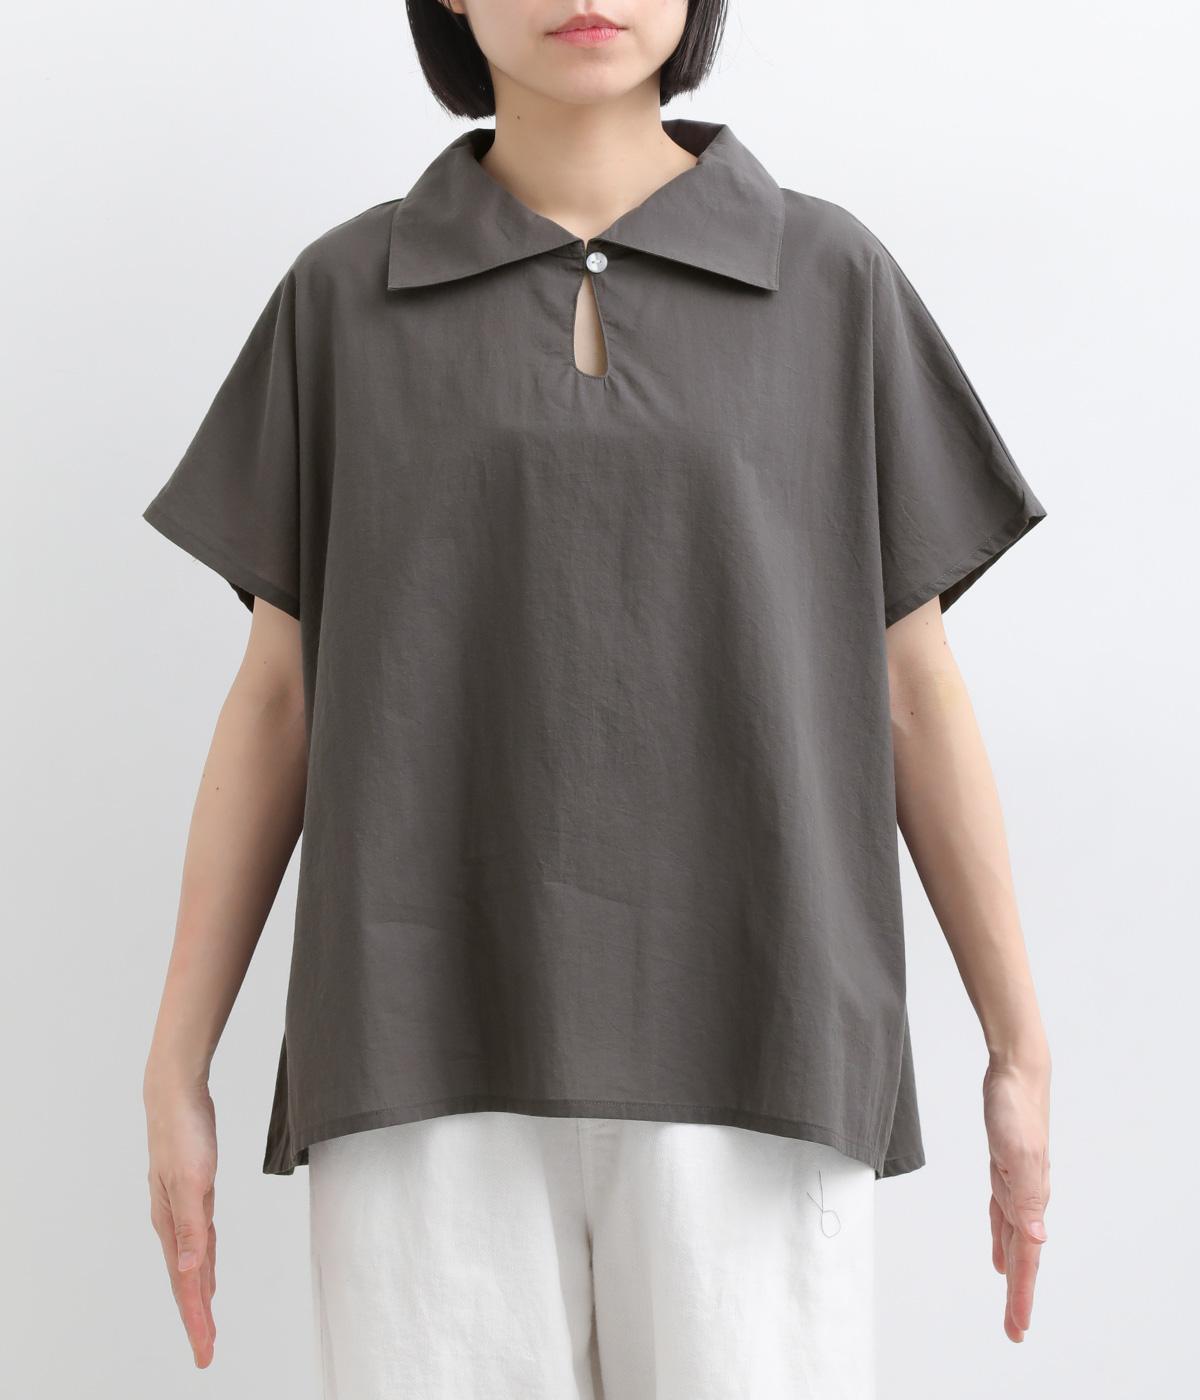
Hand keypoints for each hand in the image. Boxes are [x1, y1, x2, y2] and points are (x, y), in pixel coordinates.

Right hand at [145, 1075, 218, 1367]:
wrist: (174, 1093)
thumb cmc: (183, 1131)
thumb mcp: (192, 1179)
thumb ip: (191, 1226)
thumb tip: (189, 1271)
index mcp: (172, 1224)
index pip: (185, 1284)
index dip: (196, 1320)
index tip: (205, 1354)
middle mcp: (173, 1222)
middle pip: (187, 1281)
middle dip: (196, 1317)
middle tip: (206, 1352)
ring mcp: (182, 1207)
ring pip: (192, 1262)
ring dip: (199, 1293)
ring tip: (206, 1323)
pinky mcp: (193, 1191)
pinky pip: (199, 1239)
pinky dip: (203, 1262)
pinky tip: (205, 1269)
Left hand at [982, 1054, 1051, 1341]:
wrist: (1016, 1072)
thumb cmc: (1015, 1107)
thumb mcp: (1017, 1151)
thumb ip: (1027, 1195)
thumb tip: (1036, 1239)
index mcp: (1030, 1198)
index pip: (1026, 1257)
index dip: (1022, 1294)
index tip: (1017, 1327)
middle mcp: (1026, 1197)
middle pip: (1022, 1257)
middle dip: (1019, 1295)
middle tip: (1014, 1332)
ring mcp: (1017, 1184)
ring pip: (1014, 1240)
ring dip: (1013, 1272)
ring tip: (1012, 1303)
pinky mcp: (1005, 1170)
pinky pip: (1003, 1217)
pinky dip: (1001, 1240)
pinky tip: (998, 1256)